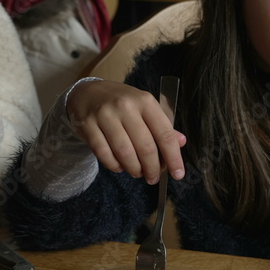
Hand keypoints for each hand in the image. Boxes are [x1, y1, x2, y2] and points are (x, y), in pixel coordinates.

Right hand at [67, 80, 186, 183]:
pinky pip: (104, 154)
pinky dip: (114, 165)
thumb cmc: (122, 102)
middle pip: (145, 147)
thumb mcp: (145, 107)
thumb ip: (162, 125)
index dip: (173, 158)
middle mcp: (126, 107)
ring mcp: (105, 116)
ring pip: (124, 153)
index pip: (164, 134)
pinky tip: (120, 166)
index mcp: (146, 102)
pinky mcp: (88, 126)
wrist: (87, 92)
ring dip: (134, 169)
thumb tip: (182, 142)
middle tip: (153, 177)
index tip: (178, 174)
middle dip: (152, 168)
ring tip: (137, 173)